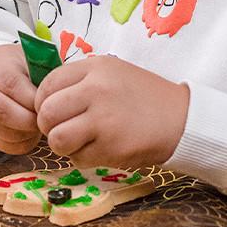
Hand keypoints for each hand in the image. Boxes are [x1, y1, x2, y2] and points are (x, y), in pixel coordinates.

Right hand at [0, 43, 40, 153]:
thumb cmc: (26, 67)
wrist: (1, 72)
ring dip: (26, 133)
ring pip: (0, 130)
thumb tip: (61, 96)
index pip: (11, 84)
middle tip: (46, 120)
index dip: (33, 98)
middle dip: (28, 120)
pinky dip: (22, 144)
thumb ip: (46, 75)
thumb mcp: (36, 61)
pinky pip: (2, 144)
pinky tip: (32, 133)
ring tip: (41, 125)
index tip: (50, 103)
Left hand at [33, 54, 188, 168]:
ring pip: (57, 138)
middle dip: (48, 125)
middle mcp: (96, 90)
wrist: (182, 119)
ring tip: (77, 142)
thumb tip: (45, 99)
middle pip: (47, 112)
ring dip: (62, 145)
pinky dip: (83, 158)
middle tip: (62, 129)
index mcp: (96, 68)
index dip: (43, 101)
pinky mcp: (111, 147)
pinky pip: (78, 158)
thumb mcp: (114, 73)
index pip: (48, 84)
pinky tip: (99, 150)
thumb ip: (81, 81)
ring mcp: (103, 120)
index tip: (53, 111)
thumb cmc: (145, 97)